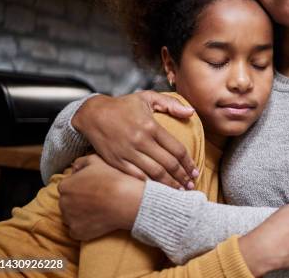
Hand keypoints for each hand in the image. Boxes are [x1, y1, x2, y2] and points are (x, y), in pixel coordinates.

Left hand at [58, 154, 144, 239]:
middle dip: (78, 201)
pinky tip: (98, 221)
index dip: (81, 187)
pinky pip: (77, 230)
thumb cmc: (113, 179)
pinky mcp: (77, 232)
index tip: (93, 188)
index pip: (67, 187)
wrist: (126, 200)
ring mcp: (69, 219)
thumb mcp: (97, 161)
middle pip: (68, 203)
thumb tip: (74, 168)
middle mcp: (63, 203)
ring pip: (71, 217)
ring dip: (81, 215)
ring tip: (99, 210)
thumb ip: (81, 162)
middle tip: (97, 199)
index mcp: (65, 186)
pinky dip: (86, 227)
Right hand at [72, 91, 197, 188]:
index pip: (176, 149)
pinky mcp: (116, 161)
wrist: (92, 114)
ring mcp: (128, 153)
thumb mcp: (148, 97)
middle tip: (191, 185)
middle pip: (168, 164)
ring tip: (179, 190)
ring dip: (169, 184)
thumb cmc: (122, 105)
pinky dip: (149, 185)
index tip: (195, 171)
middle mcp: (141, 141)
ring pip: (154, 173)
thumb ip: (171, 104)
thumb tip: (191, 113)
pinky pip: (136, 177)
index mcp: (151, 126)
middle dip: (182, 177)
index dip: (188, 162)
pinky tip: (158, 190)